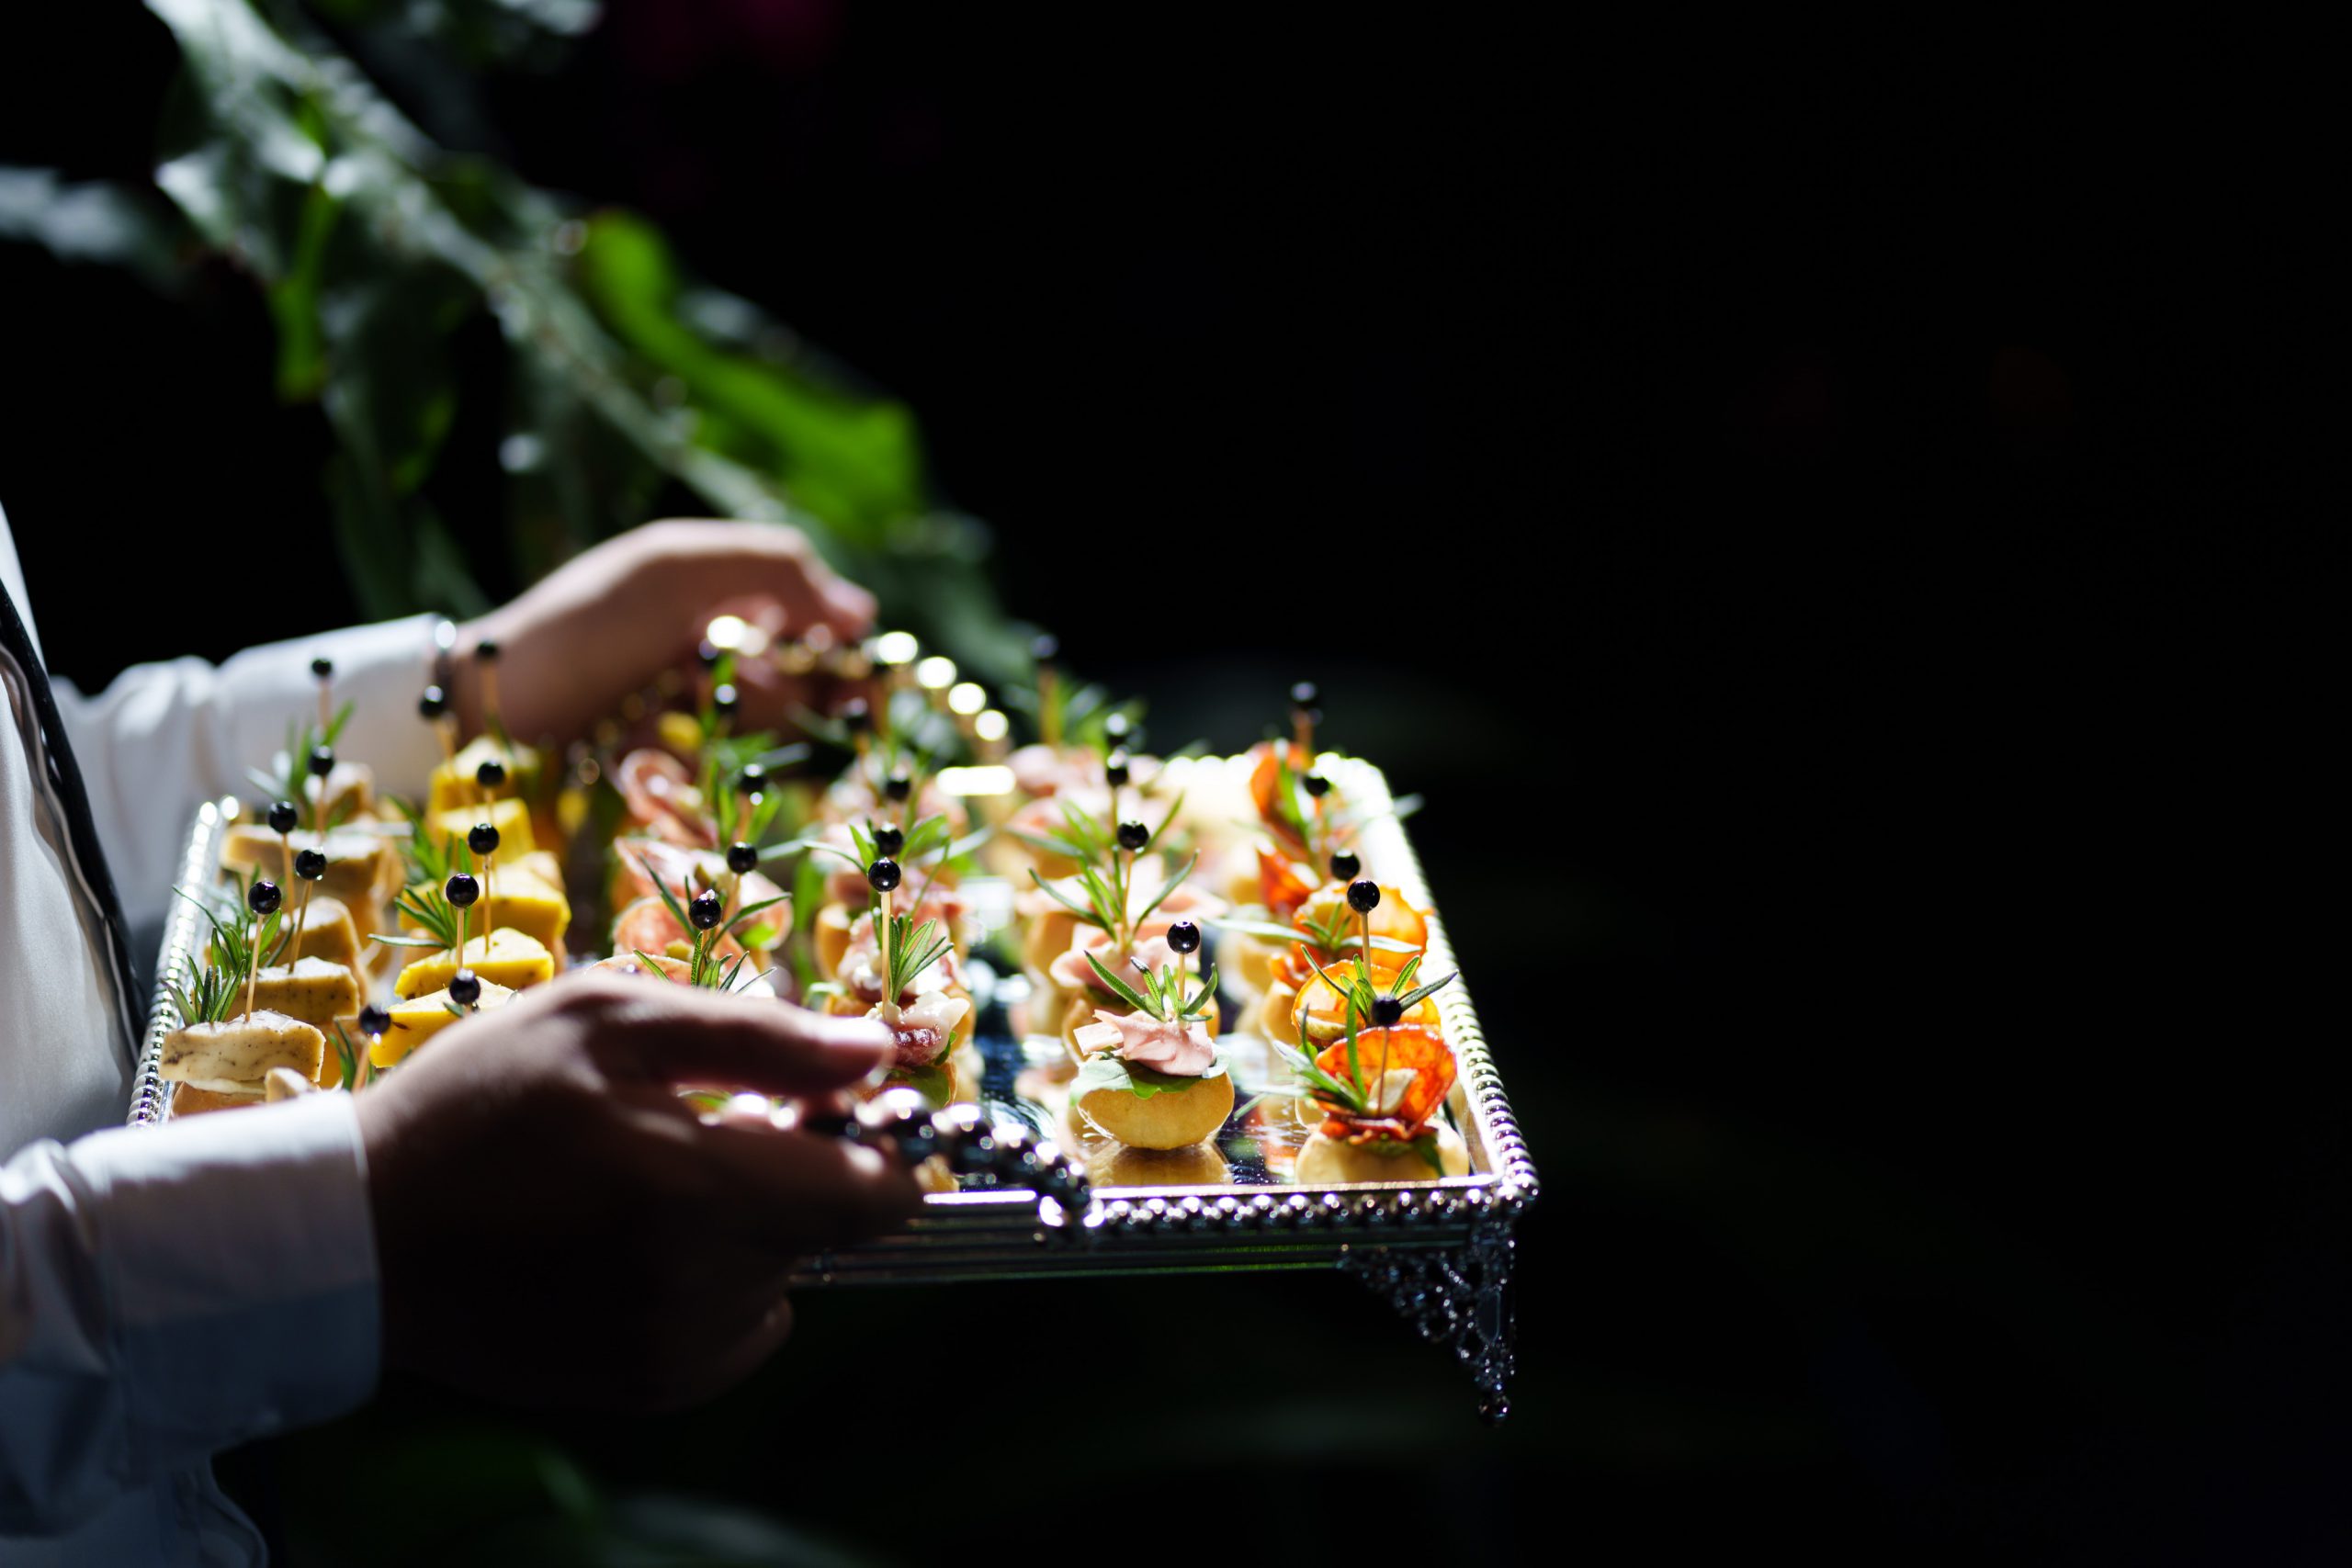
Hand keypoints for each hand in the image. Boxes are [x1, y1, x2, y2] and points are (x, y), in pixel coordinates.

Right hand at [354, 974, 919, 1410]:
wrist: (357, 1233)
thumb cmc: (480, 1104)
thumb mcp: (608, 1020)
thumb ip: (761, 1038)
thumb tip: (876, 1052)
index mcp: (697, 1188)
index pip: (876, 1196)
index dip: (869, 1145)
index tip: (820, 1112)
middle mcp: (697, 1287)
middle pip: (828, 1231)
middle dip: (793, 1174)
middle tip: (700, 1130)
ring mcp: (673, 1351)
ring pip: (782, 1277)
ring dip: (747, 1229)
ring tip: (648, 1185)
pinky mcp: (647, 1389)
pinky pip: (737, 1329)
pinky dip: (713, 1284)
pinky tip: (632, 1244)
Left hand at [459, 519, 877, 744]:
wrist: (492, 698)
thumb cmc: (583, 621)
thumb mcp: (677, 569)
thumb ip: (774, 571)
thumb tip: (864, 612)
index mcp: (721, 588)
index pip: (816, 614)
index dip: (844, 646)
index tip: (861, 675)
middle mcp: (716, 647)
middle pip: (801, 679)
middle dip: (790, 692)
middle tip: (758, 694)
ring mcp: (693, 710)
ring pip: (763, 730)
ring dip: (732, 726)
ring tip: (676, 713)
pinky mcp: (675, 766)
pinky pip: (722, 776)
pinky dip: (695, 769)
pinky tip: (653, 756)